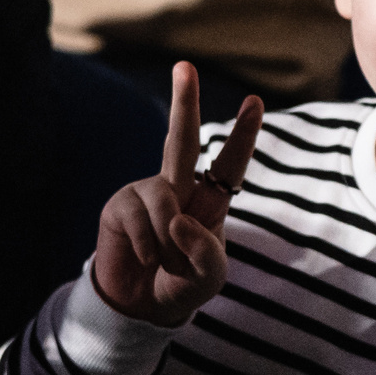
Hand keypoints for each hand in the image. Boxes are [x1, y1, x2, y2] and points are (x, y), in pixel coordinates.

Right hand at [90, 61, 264, 326]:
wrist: (140, 308)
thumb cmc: (181, 286)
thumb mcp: (209, 278)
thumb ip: (206, 253)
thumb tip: (178, 218)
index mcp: (208, 201)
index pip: (229, 165)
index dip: (243, 135)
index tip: (256, 102)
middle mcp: (177, 188)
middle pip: (182, 140)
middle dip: (184, 103)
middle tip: (184, 66)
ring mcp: (146, 193)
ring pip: (165, 200)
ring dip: (169, 241)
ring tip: (165, 261)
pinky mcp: (119, 205)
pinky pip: (140, 219)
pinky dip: (149, 246)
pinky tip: (145, 257)